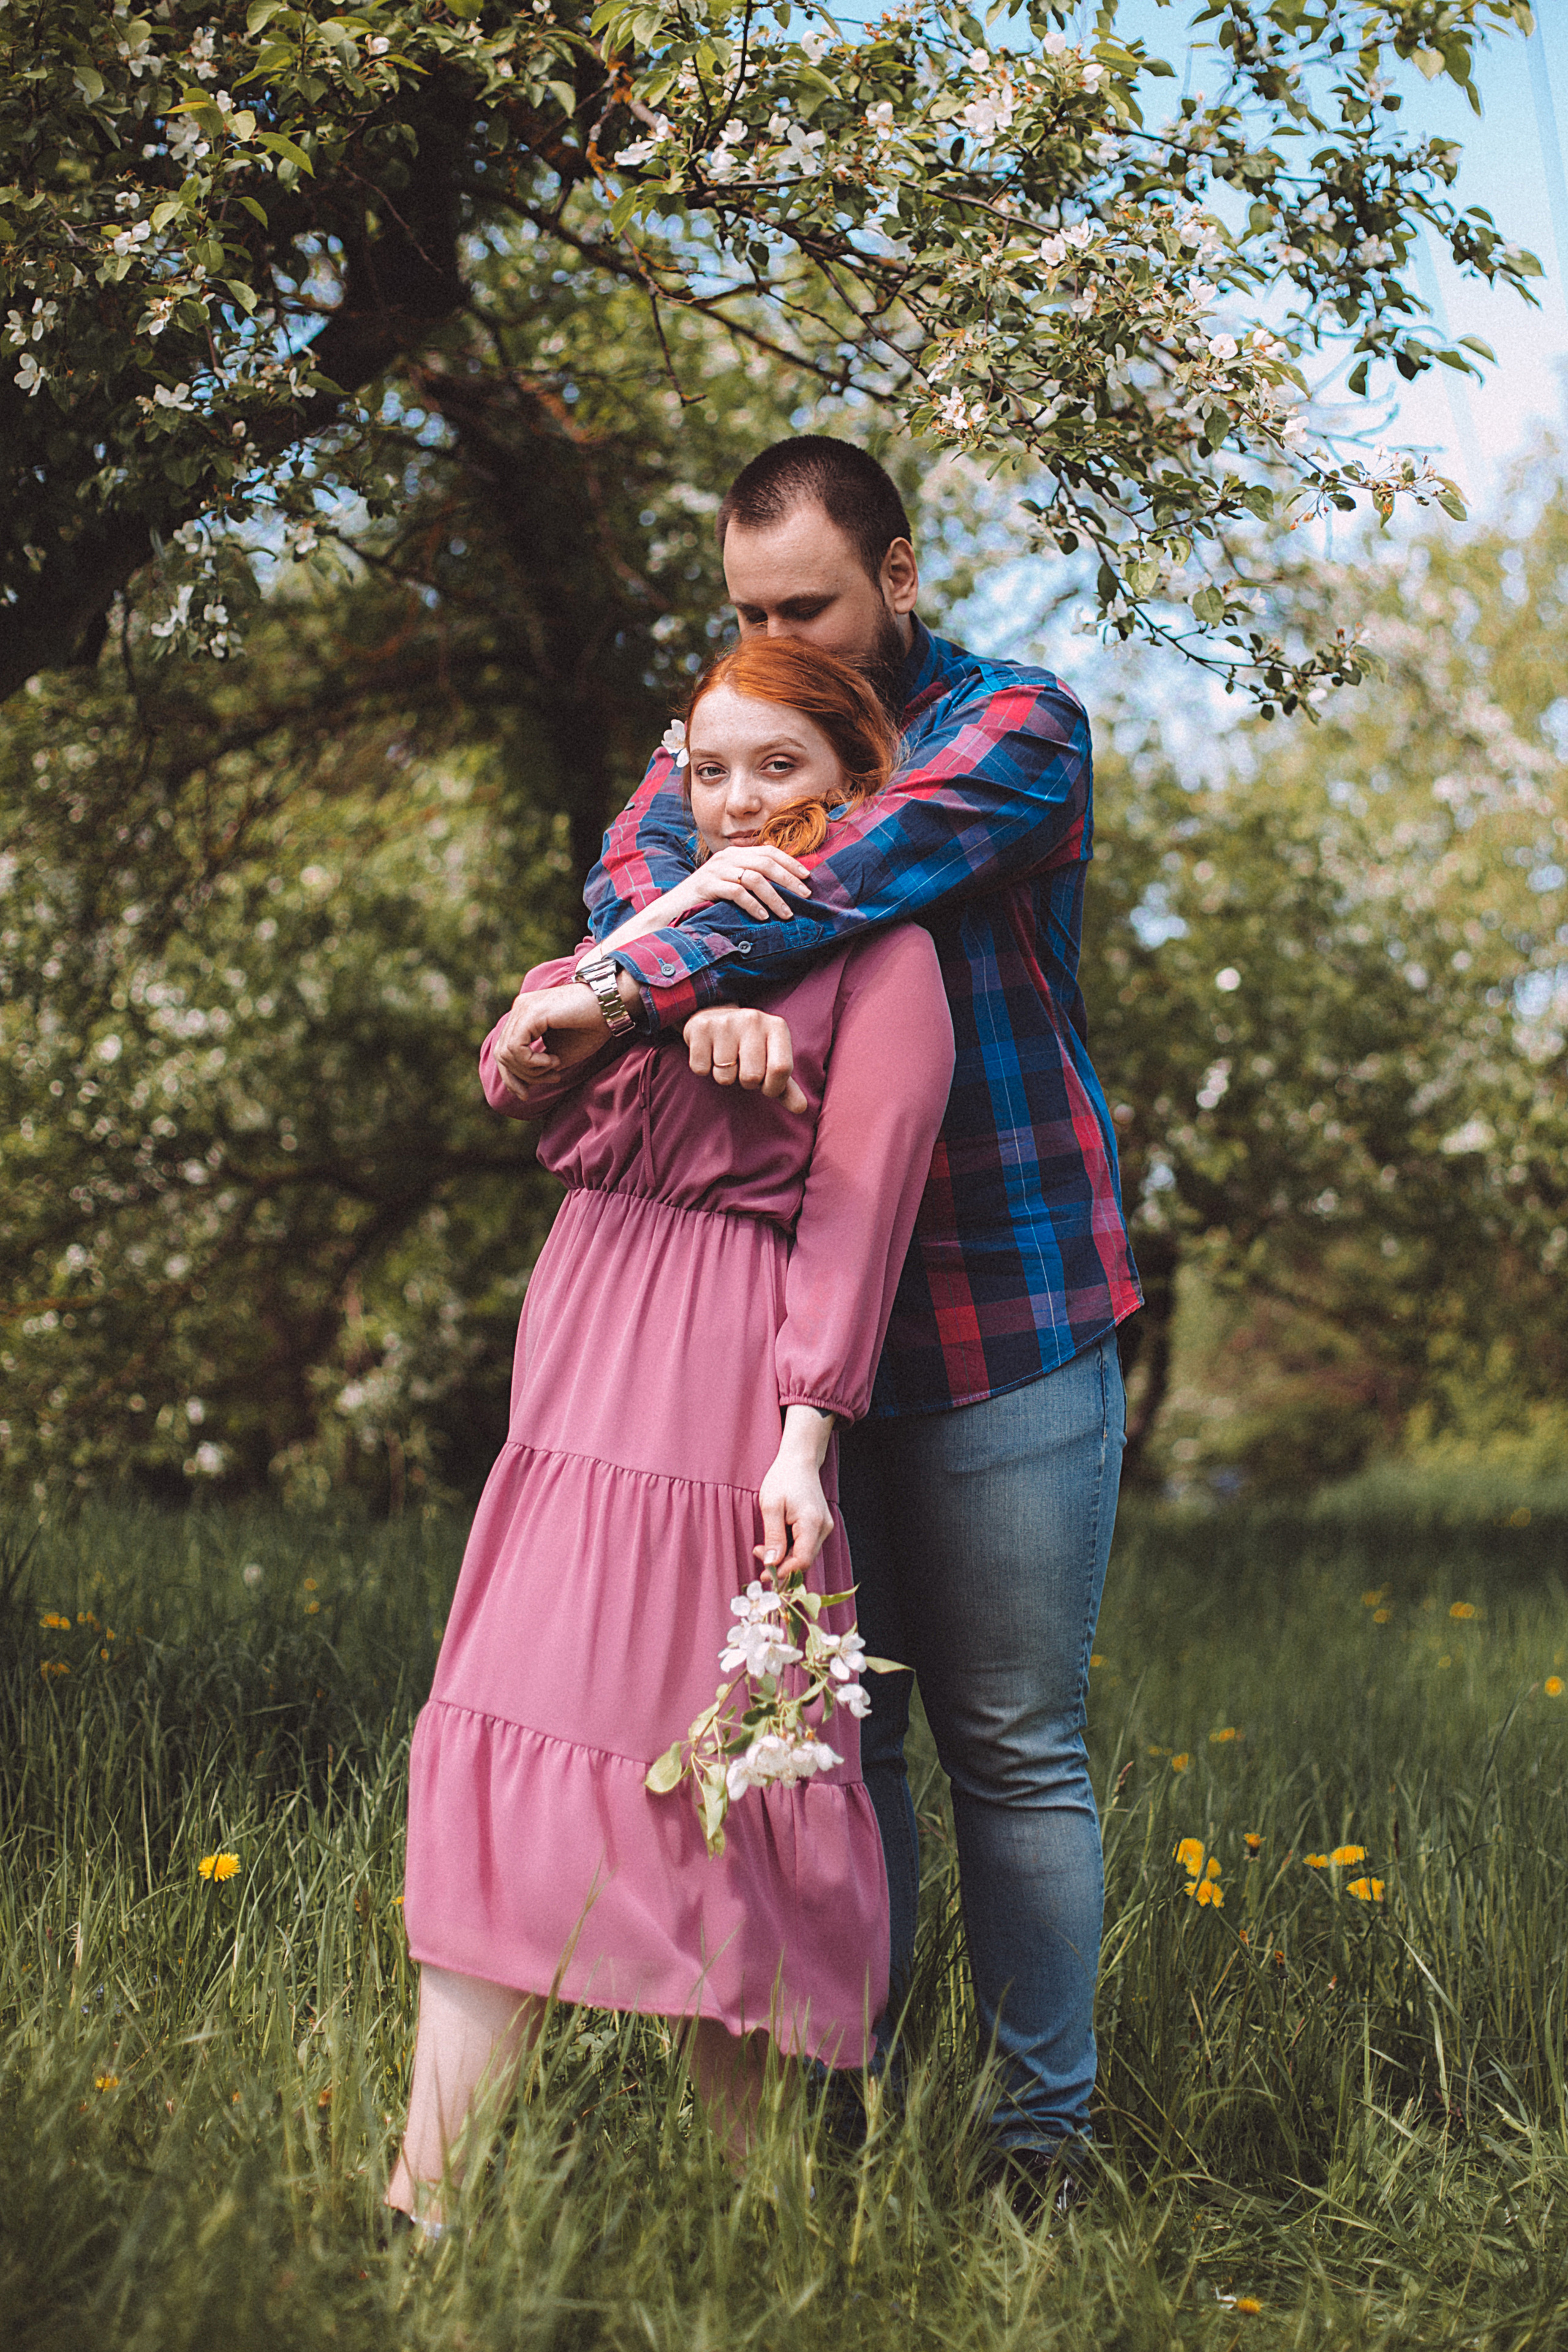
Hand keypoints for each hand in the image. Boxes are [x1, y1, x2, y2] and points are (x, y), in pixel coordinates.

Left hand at [493, 982, 611, 1091]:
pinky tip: (553, 1060)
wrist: (610, 1007)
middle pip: (502, 1054)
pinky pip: (516, 1048)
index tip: (525, 1095)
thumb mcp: (558, 1054)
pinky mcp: (531, 1012)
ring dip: (532, 1070)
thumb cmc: (590, 1029)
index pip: (504, 1050)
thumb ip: (536, 1065)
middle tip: (553, 1078)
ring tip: (555, 1067)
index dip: (511, 1077)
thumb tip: (519, 1085)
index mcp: (524, 1015)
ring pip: (507, 1053)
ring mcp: (523, 1008)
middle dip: (523, 1076)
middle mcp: (520, 1008)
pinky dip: (532, 1063)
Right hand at [668, 843, 810, 923]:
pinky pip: (737, 892)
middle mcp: (726, 858)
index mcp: (734, 853)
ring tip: (787, 913)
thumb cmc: (706, 899)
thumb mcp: (730, 882)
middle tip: (805, 895)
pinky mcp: (708, 886)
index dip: (790, 862)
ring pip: (754, 878)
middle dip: (788, 879)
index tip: (807, 876)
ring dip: (775, 897)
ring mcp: (716, 871)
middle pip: (765, 863)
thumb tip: (781, 879)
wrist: (673, 908)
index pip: (768, 851)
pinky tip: (763, 917)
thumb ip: (749, 876)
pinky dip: (753, 905)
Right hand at [684, 1007, 807, 1113]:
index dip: (773, 1087)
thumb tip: (801, 1108)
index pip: (781, 1069)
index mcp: (777, 1027)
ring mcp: (726, 1022)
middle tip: (742, 1066)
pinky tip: (710, 1053)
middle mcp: (753, 1019)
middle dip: (745, 1081)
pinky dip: (704, 1069)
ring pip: (724, 1076)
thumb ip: (786, 1087)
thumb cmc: (750, 1047)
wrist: (716, 1017)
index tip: (766, 1085)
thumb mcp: (771, 1061)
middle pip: (751, 1077)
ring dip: (724, 1076)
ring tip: (726, 1058)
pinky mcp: (701, 1028)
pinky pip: (701, 1069)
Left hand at [756, 1410, 835, 1575]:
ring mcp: (824, 1527)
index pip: (802, 1561)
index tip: (764, 1573)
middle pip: (804, 1560)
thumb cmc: (783, 1479)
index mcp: (812, 1523)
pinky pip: (806, 1545)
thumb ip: (773, 1537)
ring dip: (784, 1557)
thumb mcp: (771, 1507)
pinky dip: (790, 1548)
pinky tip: (776, 1540)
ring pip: (805, 1554)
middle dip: (781, 1564)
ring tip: (763, 1547)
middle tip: (759, 1554)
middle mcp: (824, 1528)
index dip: (783, 1571)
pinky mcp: (820, 1525)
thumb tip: (772, 1564)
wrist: (799, 1461)